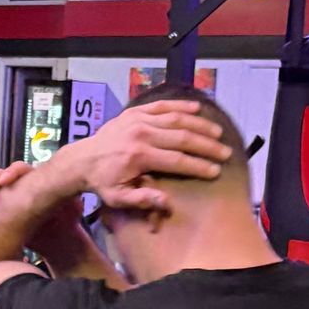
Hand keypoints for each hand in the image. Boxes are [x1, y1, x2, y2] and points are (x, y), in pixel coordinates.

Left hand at [60, 100, 230, 213]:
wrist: (82, 159)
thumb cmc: (103, 182)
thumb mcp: (118, 198)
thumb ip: (142, 200)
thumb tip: (168, 203)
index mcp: (139, 156)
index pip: (177, 161)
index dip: (199, 166)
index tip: (217, 171)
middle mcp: (141, 134)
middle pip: (182, 138)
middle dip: (206, 146)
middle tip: (226, 152)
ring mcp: (138, 120)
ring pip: (176, 119)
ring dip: (200, 125)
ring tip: (218, 133)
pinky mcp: (135, 111)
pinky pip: (162, 106)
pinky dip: (181, 105)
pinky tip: (199, 108)